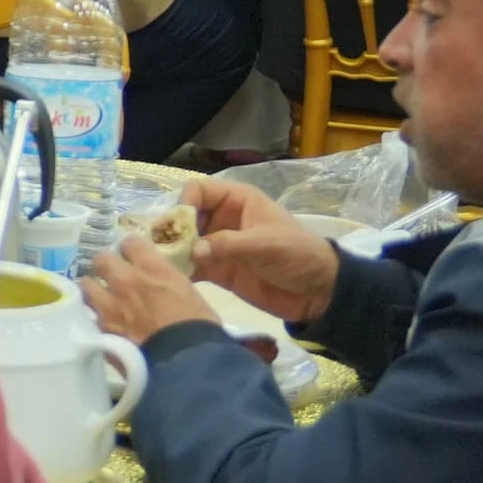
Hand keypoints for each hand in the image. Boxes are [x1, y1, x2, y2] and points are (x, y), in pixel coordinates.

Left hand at [84, 243, 216, 344]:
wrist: (186, 364)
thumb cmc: (199, 330)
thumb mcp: (189, 295)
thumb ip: (167, 283)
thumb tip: (160, 285)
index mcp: (153, 269)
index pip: (130, 242)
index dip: (131, 250)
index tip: (133, 258)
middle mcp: (126, 281)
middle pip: (101, 258)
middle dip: (106, 266)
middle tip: (113, 277)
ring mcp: (110, 305)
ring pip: (86, 285)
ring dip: (93, 291)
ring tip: (100, 300)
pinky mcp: (101, 330)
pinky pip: (90, 316)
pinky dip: (94, 318)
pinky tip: (102, 324)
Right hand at [178, 179, 341, 321]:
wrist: (319, 291)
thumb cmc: (298, 255)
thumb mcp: (266, 244)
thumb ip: (229, 244)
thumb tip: (193, 250)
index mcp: (237, 201)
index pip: (199, 191)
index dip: (185, 203)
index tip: (179, 225)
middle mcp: (223, 219)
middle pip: (186, 216)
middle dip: (173, 230)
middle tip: (163, 248)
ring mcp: (219, 245)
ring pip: (185, 242)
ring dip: (173, 251)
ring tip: (163, 265)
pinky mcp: (219, 270)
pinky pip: (193, 266)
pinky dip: (182, 271)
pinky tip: (173, 279)